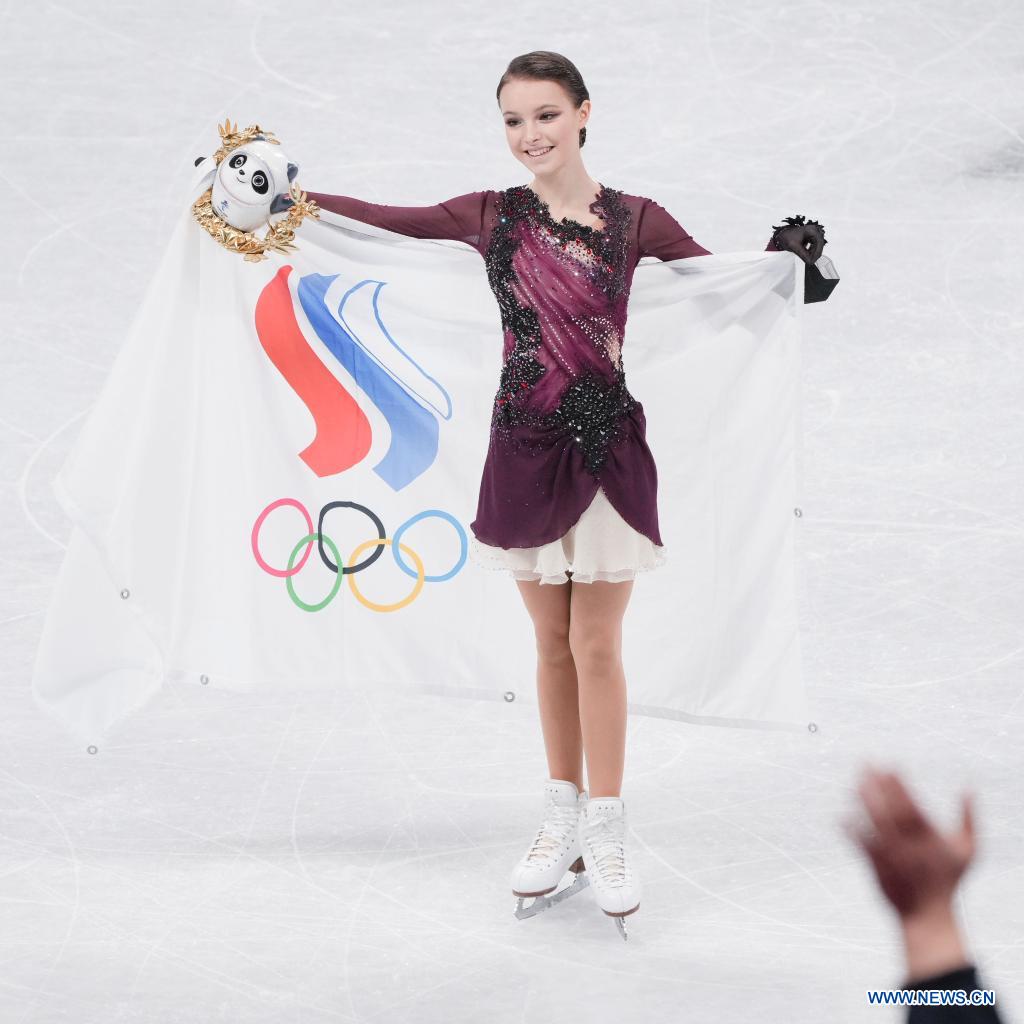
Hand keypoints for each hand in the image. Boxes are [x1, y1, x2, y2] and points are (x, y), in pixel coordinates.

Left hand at [771, 214, 825, 264]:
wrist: (783, 234)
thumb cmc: (787, 237)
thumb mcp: (794, 247)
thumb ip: (803, 254)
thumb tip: (810, 262)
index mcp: (812, 230)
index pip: (819, 242)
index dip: (817, 252)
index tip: (813, 260)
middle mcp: (815, 230)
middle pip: (820, 244)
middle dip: (815, 253)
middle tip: (809, 261)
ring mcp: (814, 234)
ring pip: (818, 246)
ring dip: (813, 253)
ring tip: (806, 256)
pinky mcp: (813, 237)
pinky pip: (815, 246)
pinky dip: (812, 251)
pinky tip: (806, 253)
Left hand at [842, 767, 976, 919]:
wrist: (927, 917)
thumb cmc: (948, 881)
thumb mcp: (967, 851)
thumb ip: (969, 818)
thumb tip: (970, 788)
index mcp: (930, 839)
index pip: (912, 806)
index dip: (899, 785)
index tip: (889, 765)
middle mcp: (910, 846)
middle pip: (891, 811)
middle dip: (877, 786)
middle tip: (865, 764)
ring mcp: (892, 857)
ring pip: (874, 825)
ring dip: (863, 803)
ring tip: (854, 784)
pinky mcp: (876, 868)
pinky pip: (862, 845)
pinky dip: (852, 830)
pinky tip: (842, 817)